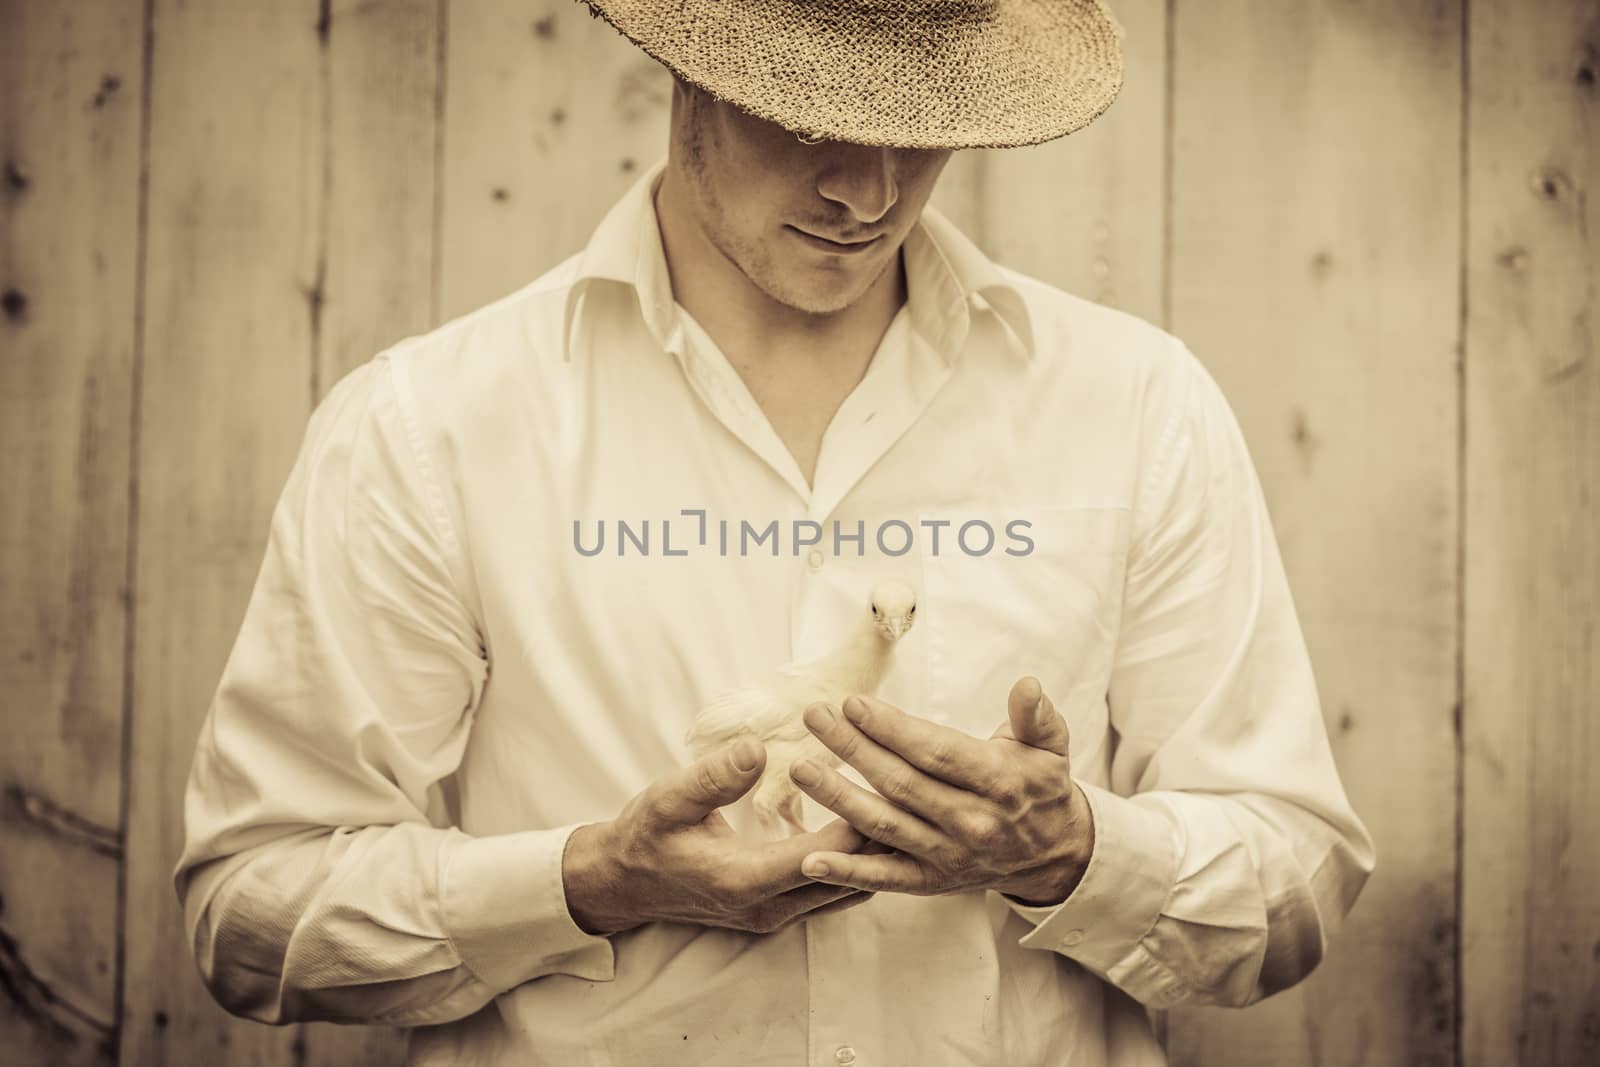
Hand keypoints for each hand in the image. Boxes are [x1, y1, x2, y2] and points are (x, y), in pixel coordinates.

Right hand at [562, 736, 886, 935]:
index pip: (820, 857)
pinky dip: (855, 865)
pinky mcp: (778, 912)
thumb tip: (758, 747)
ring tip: (904, 813)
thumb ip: (714, 777)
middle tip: (914, 800)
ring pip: (847, 892)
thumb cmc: (645, 836)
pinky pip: (832, 893)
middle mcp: (767, 908)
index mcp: (743, 880)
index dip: (857, 825)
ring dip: (873, 856)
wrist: (623, 883)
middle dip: (880, 842)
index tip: (888, 789)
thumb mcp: (668, 799)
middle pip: (846, 880)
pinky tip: (871, 831)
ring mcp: (775, 916)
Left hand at [788, 676, 1094, 905]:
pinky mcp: (930, 881)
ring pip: (885, 825)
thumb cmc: (1039, 788)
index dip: (892, 729)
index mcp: (999, 783)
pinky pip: (883, 879)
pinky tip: (810, 857)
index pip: (936, 753)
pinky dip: (846, 872)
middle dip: (853, 748)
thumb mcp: (1049, 747)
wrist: (1054, 855)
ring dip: (838, 798)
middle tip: (814, 717)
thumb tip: (1028, 684)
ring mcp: (948, 855)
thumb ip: (1036, 716)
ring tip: (800, 770)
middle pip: (901, 783)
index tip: (852, 703)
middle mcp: (971, 823)